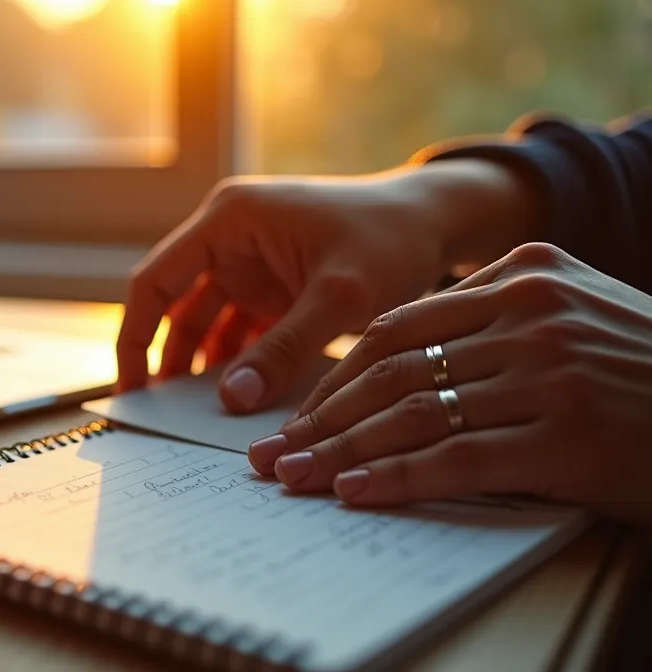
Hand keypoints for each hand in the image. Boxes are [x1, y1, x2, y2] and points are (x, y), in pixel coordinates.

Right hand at [116, 159, 533, 412]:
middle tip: (162, 416)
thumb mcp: (342, 297)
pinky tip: (244, 400)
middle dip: (168, 360)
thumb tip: (231, 400)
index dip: (136, 337)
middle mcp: (230, 237)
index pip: (155, 281)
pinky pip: (241, 332)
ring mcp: (250, 263)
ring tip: (201, 416)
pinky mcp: (274, 287)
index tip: (133, 389)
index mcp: (229, 219)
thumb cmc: (393, 238)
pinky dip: (240, 364)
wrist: (441, 221)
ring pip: (206, 324)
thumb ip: (284, 349)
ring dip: (205, 367)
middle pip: (175, 307)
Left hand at [250, 243, 651, 520]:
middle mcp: (531, 315)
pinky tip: (352, 492)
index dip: (333, 377)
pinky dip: (395, 478)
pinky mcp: (566, 435)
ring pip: (413, 414)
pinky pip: (457, 458)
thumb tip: (389, 357)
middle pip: (390, 370)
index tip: (295, 414)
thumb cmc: (643, 368)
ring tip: (292, 478)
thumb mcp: (575, 309)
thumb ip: (493, 314)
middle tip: (269, 452)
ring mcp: (550, 373)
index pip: (395, 328)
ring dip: (340, 453)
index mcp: (524, 274)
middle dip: (319, 418)